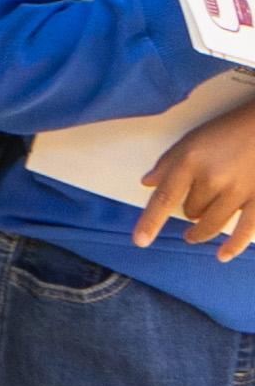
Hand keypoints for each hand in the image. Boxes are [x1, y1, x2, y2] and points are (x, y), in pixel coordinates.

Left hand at [138, 109, 254, 262]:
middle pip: (191, 211)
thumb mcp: (193, 139)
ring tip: (194, 235)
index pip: (165, 198)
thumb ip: (169, 162)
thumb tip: (148, 183)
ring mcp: (240, 190)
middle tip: (195, 204)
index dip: (151, 222)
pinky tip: (223, 255)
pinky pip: (245, 229)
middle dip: (190, 211)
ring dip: (201, 230)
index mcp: (191, 161)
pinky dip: (233, 245)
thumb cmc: (230, 130)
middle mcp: (213, 178)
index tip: (140, 240)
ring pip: (212, 222)